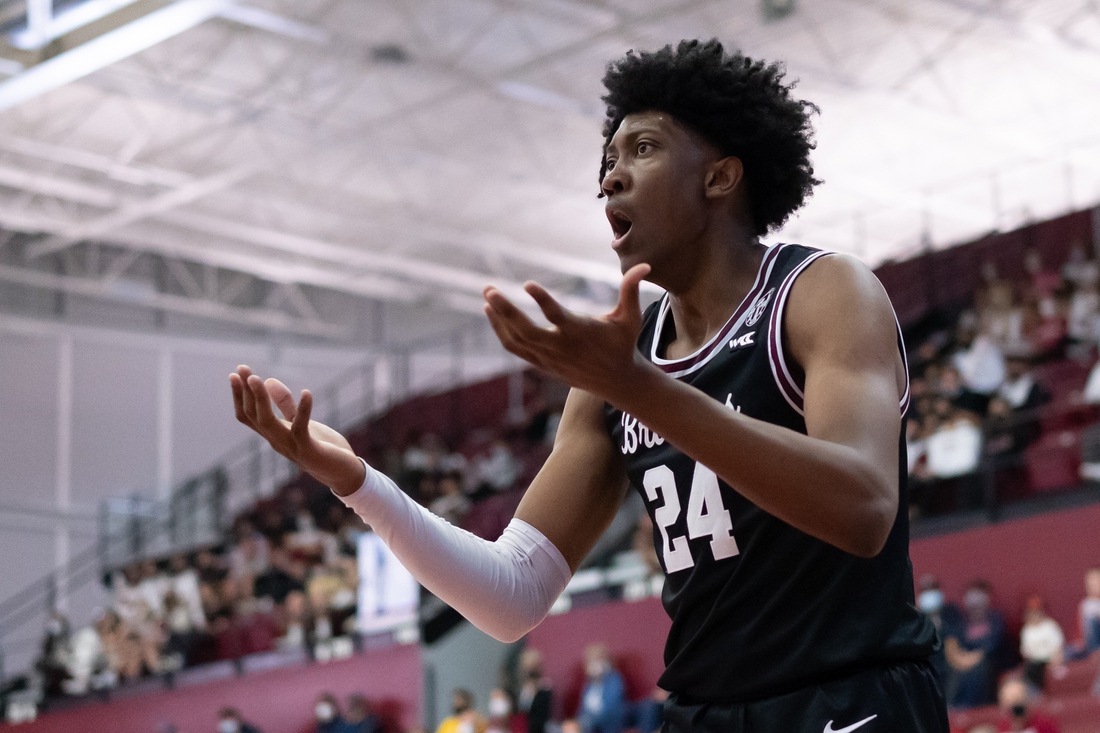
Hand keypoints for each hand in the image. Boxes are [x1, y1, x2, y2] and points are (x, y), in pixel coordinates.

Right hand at [229, 365, 365, 495]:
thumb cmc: (322, 447)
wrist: (343, 473)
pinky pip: (301, 428)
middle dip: (245, 392)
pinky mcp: (309, 450)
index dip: (239, 396)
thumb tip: (269, 380)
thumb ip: (286, 405)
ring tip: (259, 378)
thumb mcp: (302, 422)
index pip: (248, 415)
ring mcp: (291, 446)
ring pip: (267, 422)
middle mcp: (277, 441)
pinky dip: (303, 410)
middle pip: (253, 416)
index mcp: (274, 434)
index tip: (235, 374)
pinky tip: (307, 393)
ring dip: (261, 399)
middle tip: (242, 369)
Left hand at [482, 263, 654, 404]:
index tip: (528, 284)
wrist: (616, 382)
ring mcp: (548, 358)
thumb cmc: (623, 343)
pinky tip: (492, 314)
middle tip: (489, 289)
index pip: (557, 316)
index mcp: (580, 332)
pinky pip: (515, 348)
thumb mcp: (630, 318)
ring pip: (516, 340)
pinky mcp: (542, 364)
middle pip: (526, 331)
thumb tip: (644, 265)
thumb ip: (631, 290)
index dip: (543, 300)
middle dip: (505, 311)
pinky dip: (501, 332)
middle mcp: (561, 347)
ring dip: (498, 320)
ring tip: (488, 296)